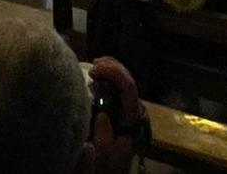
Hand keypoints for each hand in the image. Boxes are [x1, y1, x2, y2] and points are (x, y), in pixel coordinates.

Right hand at [86, 57, 145, 173]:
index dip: (114, 73)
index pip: (128, 88)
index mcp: (130, 120)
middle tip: (94, 63)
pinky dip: (109, 80)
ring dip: (112, 70)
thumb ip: (103, 138)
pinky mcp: (119, 114)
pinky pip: (118, 92)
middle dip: (113, 67)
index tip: (94, 70)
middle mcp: (131, 112)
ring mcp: (126, 112)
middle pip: (128, 81)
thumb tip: (101, 115)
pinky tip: (98, 77)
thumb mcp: (104, 157)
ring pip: (125, 84)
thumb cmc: (107, 168)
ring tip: (96, 65)